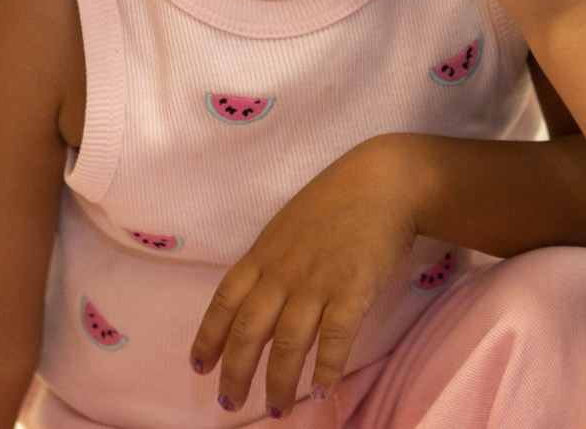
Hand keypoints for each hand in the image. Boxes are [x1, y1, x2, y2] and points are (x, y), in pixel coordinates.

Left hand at [190, 137, 423, 416]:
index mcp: (263, 254)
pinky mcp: (353, 291)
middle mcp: (283, 273)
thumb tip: (261, 299)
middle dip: (235, 374)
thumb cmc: (339, 198)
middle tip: (230, 404)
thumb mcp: (290, 224)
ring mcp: (317, 283)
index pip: (224, 303)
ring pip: (287, 344)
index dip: (209, 338)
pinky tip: (322, 390)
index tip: (199, 367)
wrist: (386, 180)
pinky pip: (334, 339)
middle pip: (248, 332)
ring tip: (277, 410)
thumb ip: (273, 260)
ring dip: (279, 383)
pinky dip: (326, 368)